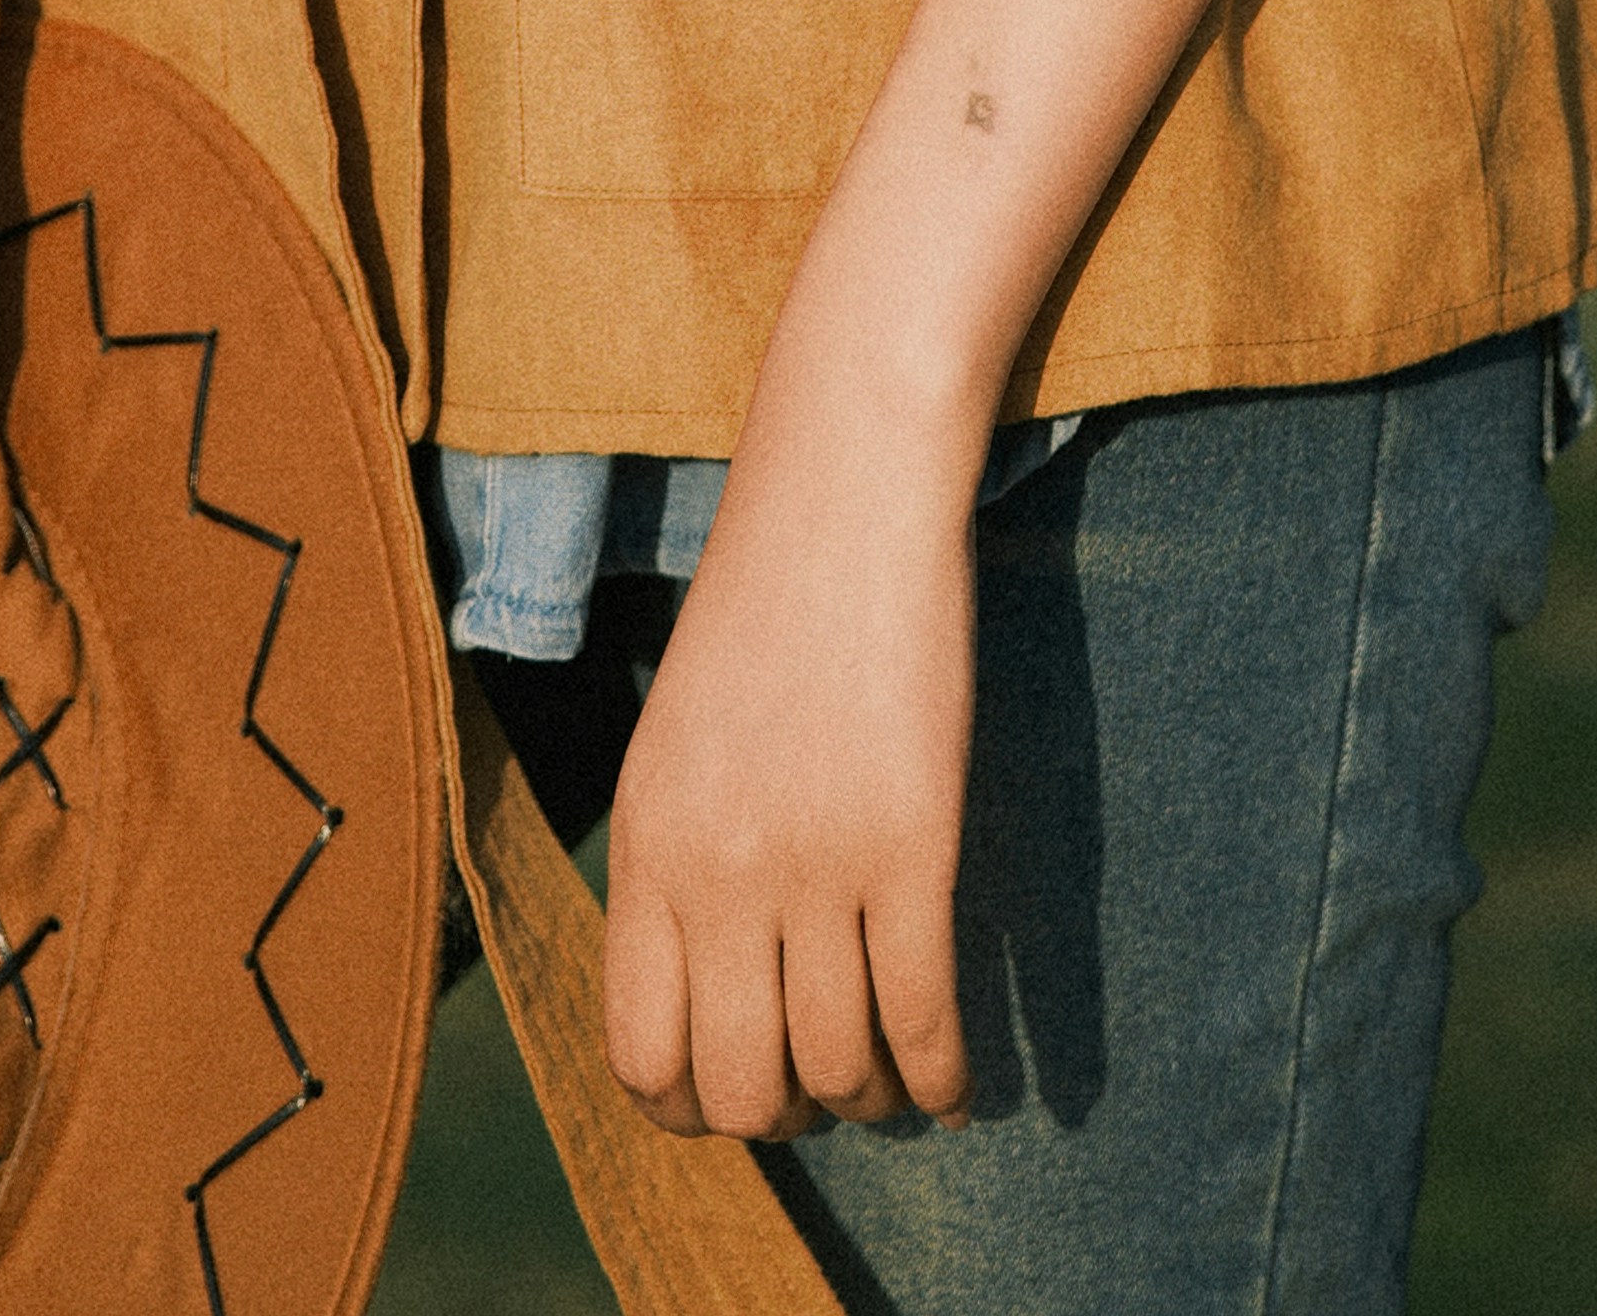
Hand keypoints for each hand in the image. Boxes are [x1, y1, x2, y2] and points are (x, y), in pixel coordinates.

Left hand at [595, 0, 1270, 1139]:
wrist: (847, 482)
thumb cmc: (770, 602)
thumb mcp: (681, 734)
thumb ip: (677, 859)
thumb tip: (694, 992)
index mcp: (646, 842)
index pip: (638, 1055)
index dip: (690, 1106)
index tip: (738, 1092)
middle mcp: (717, 870)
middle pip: (739, 1090)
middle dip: (785, 1114)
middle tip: (823, 1086)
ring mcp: (817, 864)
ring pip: (837, 1072)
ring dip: (872, 1097)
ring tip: (895, 1077)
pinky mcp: (915, 848)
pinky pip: (923, 1022)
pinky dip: (945, 1076)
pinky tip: (958, 1078)